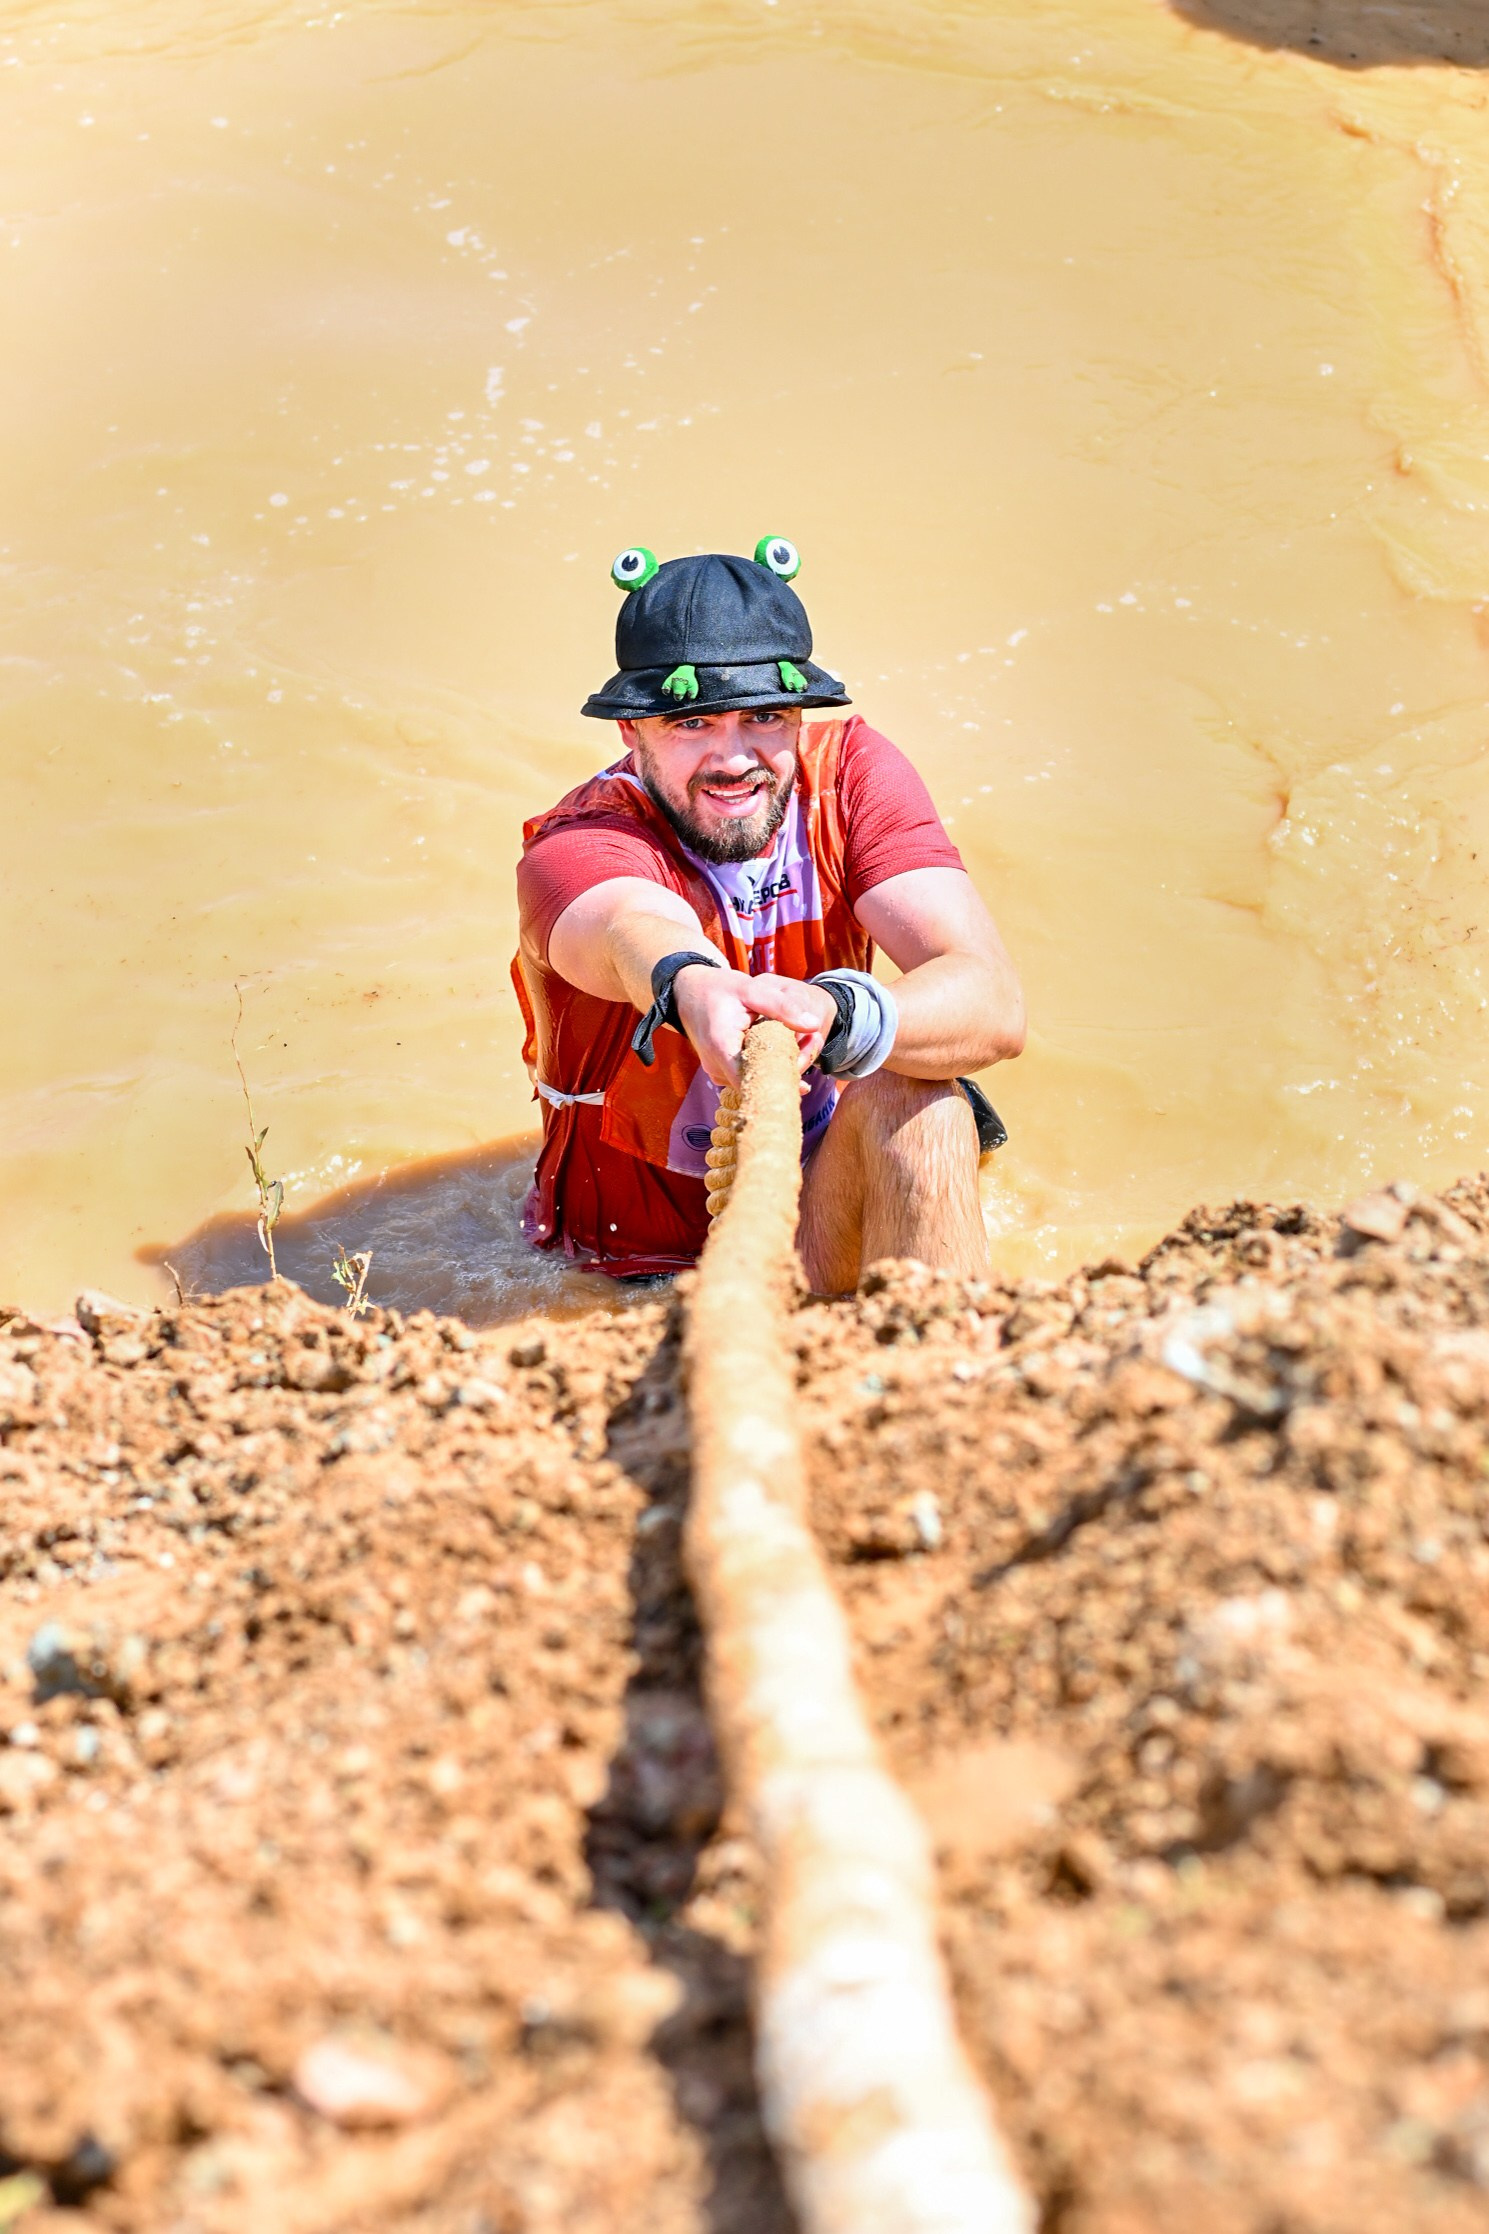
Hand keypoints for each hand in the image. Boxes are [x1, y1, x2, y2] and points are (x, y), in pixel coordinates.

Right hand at [674, 966, 836, 1087]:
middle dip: (789, 1072)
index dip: (782, 1078)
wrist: (688, 992)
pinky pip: (747, 1078)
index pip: (755, 1079)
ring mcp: (717, 1073)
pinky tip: (787, 1056)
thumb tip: (814, 1024)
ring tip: (805, 1046)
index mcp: (722, 1047)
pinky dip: (767, 1069)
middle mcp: (716, 1067)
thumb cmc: (718, 988)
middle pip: (758, 1083)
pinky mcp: (721, 1072)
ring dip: (780, 1071)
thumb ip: (782, 1006)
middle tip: (813, 1047)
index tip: (805, 1065)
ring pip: (754, 1082)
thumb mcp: (751, 988)